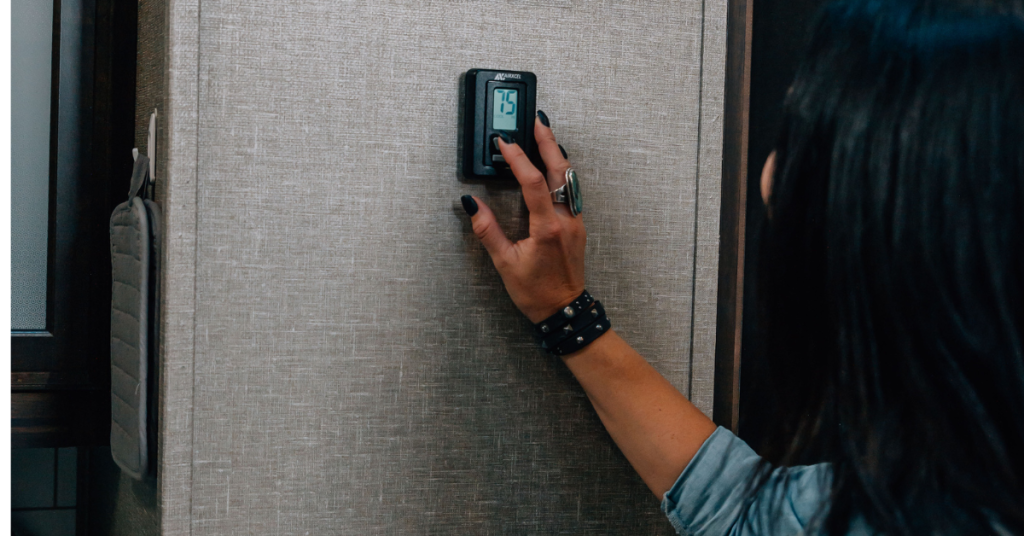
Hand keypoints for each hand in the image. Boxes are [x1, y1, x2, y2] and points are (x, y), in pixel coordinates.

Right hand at [462, 112, 585, 322]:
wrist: (565, 311)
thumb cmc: (537, 292)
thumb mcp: (505, 264)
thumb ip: (488, 231)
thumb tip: (472, 205)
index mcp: (547, 228)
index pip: (532, 182)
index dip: (517, 158)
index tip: (505, 142)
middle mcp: (566, 219)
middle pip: (559, 170)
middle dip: (547, 141)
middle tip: (536, 119)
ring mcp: (575, 221)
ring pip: (568, 178)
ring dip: (555, 154)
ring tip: (543, 134)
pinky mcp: (577, 225)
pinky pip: (571, 189)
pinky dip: (560, 171)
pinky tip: (551, 165)